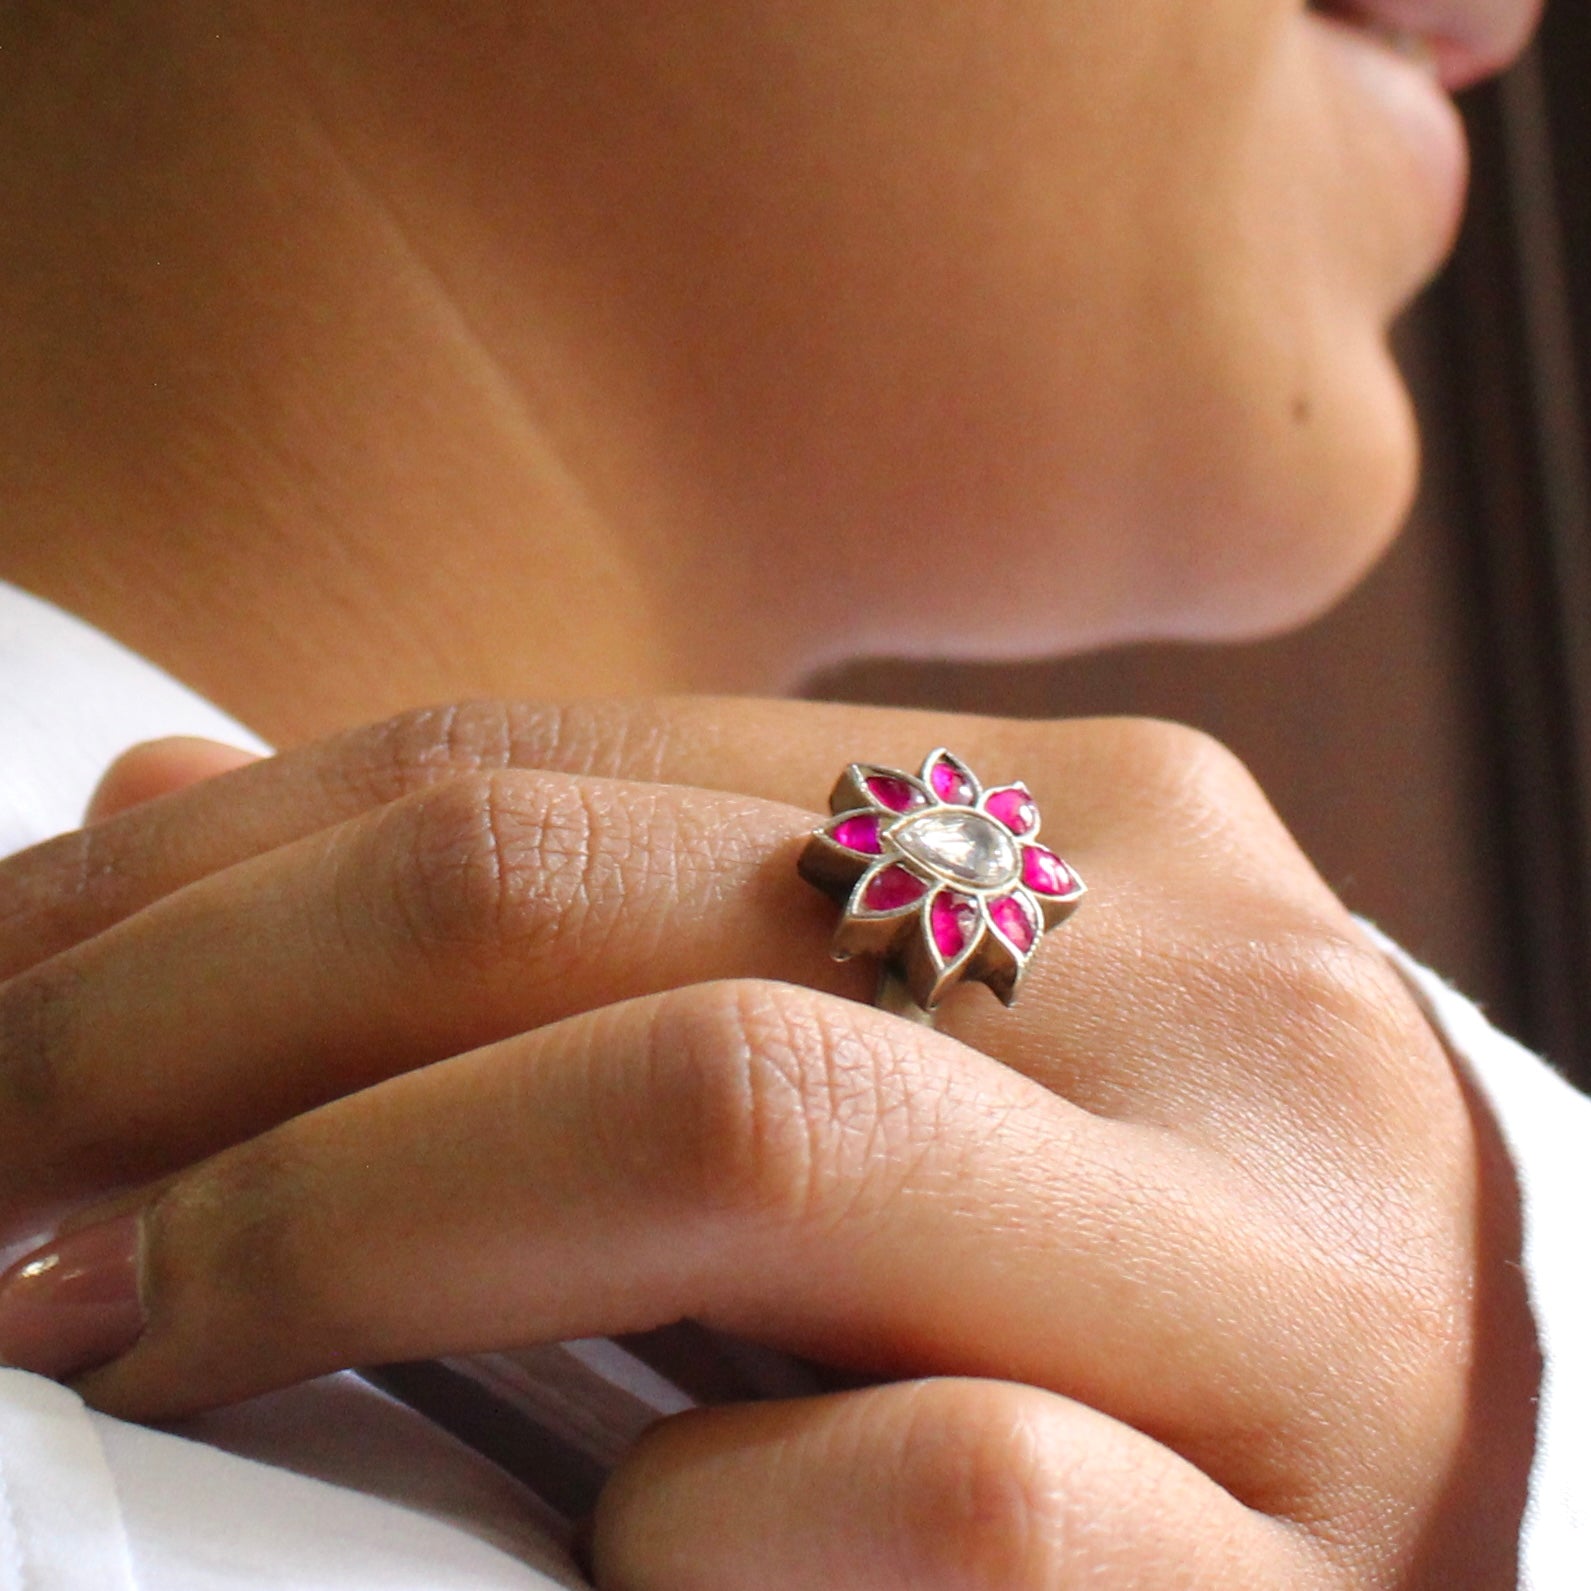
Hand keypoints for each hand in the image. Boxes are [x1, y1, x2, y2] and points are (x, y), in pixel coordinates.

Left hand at [0, 699, 1535, 1587]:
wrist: (1414, 1521)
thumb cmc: (1109, 1270)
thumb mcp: (883, 1041)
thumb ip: (581, 927)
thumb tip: (176, 797)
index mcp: (1117, 827)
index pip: (577, 761)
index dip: (230, 867)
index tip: (5, 970)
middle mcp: (1224, 991)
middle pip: (610, 911)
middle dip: (200, 1017)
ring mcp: (1296, 1275)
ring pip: (741, 1119)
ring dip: (342, 1224)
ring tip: (123, 1316)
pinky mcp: (1301, 1568)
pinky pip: (935, 1502)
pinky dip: (683, 1523)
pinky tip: (598, 1543)